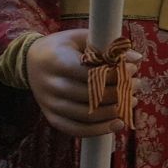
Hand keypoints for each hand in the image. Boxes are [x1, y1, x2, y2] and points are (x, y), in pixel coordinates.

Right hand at [26, 28, 140, 137]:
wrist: (30, 60)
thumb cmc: (63, 47)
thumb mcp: (81, 37)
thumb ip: (108, 46)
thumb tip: (137, 58)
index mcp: (57, 61)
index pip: (90, 73)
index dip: (114, 74)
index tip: (132, 70)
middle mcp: (50, 85)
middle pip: (91, 96)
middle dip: (119, 92)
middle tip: (137, 85)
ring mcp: (49, 104)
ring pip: (86, 115)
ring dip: (114, 111)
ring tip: (133, 102)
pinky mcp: (51, 117)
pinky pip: (75, 129)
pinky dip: (99, 130)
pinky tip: (118, 123)